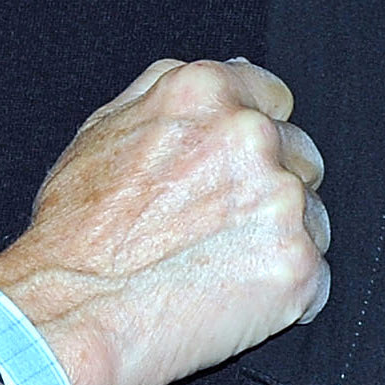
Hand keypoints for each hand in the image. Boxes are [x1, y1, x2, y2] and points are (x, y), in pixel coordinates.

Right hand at [0, 57, 327, 384]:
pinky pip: (315, 279)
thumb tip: (231, 73)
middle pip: (299, 155)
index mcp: (206, 93)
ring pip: (312, 217)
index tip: (232, 169)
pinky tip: (232, 297)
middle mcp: (250, 137)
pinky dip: (284, 293)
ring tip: (217, 265)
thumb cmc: (75, 231)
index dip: (252, 135)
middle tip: (214, 226)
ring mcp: (280, 202)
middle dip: (268, 187)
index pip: (274, 98)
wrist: (69, 312)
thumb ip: (168, 90)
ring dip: (278, 240)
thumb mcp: (103, 128)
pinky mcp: (296, 266)